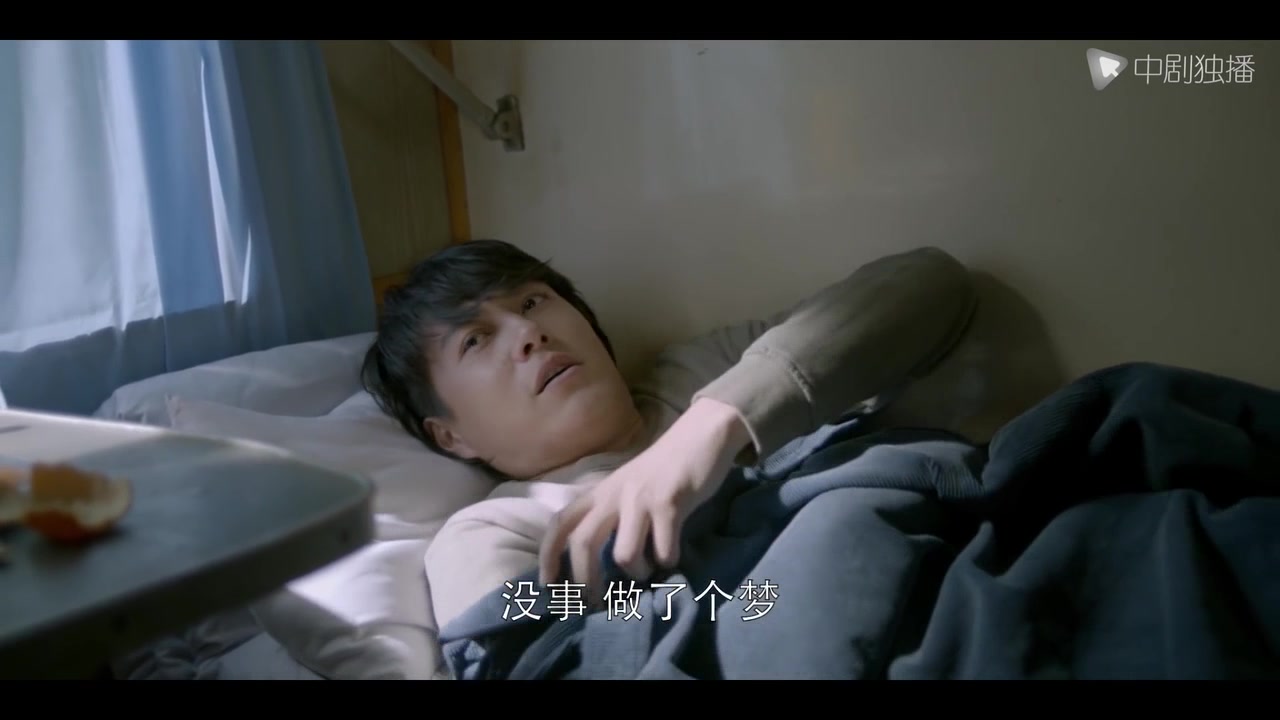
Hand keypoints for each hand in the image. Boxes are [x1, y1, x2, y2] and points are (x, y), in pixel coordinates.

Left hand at [537, 397, 751, 600]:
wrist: (701, 434)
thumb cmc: (664, 467)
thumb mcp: (627, 487)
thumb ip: (612, 514)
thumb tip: (601, 560)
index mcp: (600, 492)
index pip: (560, 523)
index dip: (547, 555)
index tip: (547, 584)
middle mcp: (613, 495)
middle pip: (583, 544)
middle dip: (586, 581)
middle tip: (598, 601)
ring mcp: (641, 499)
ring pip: (623, 554)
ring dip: (636, 574)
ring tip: (648, 570)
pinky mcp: (670, 503)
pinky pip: (663, 550)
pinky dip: (668, 562)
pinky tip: (673, 555)